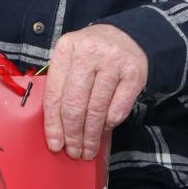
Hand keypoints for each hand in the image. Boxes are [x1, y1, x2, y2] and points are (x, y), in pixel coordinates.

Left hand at [43, 24, 147, 160]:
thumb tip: (57, 129)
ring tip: (88, 149)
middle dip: (73, 134)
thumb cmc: (93, 55)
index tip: (55, 144)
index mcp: (67, 48)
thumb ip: (62, 85)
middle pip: (75, 104)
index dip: (53, 124)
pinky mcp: (133, 74)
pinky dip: (109, 124)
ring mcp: (113, 62)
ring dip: (91, 136)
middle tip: (73, 151)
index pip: (54, 93)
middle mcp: (89, 53)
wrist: (128, 37)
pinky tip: (104, 129)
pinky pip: (118, 110)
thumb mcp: (72, 59)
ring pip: (97, 110)